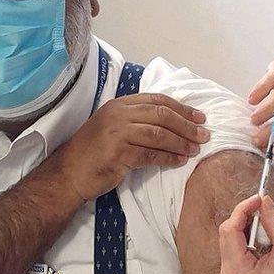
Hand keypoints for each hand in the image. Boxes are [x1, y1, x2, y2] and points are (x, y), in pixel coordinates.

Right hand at [51, 93, 209, 200]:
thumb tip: (173, 122)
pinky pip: (151, 154)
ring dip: (181, 142)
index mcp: (119, 105)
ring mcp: (117, 133)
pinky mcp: (118, 154)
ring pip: (159, 134)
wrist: (69, 173)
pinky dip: (169, 158)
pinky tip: (179, 161)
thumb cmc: (94, 152)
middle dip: (187, 125)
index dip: (182, 108)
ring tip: (195, 150)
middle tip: (204, 135)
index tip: (199, 117)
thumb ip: (137, 120)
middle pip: (162, 115)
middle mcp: (118, 115)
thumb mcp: (113, 127)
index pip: (157, 100)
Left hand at [219, 195, 273, 273]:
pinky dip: (249, 236)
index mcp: (237, 270)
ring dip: (248, 225)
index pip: (231, 229)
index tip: (259, 198)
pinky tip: (265, 235)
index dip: (244, 209)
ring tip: (268, 222)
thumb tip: (266, 202)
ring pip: (231, 237)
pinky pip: (237, 247)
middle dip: (245, 215)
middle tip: (265, 206)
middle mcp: (229, 273)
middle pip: (227, 231)